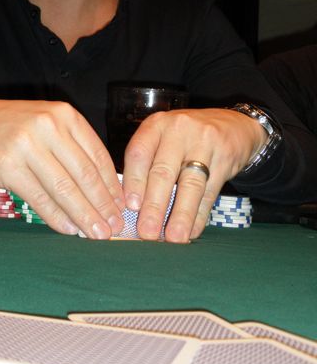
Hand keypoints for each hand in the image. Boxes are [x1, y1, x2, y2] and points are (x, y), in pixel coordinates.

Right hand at [0, 98, 123, 238]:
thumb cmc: (16, 127)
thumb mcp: (49, 124)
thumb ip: (74, 148)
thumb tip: (104, 189)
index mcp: (64, 115)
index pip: (97, 155)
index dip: (112, 184)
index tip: (122, 206)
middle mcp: (48, 127)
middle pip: (84, 174)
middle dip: (102, 204)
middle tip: (115, 226)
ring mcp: (27, 146)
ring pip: (64, 188)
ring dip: (84, 215)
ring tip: (97, 233)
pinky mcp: (8, 167)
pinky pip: (39, 198)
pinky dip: (57, 217)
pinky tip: (70, 229)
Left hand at [121, 108, 266, 242]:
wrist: (232, 125)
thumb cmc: (185, 137)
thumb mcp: (163, 138)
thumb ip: (147, 164)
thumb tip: (132, 208)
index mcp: (156, 125)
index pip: (139, 153)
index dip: (133, 182)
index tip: (130, 208)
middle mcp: (179, 130)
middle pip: (163, 171)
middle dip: (154, 206)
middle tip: (147, 232)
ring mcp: (205, 144)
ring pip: (190, 184)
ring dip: (180, 214)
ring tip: (173, 238)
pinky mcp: (225, 159)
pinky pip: (210, 192)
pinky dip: (200, 215)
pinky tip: (192, 231)